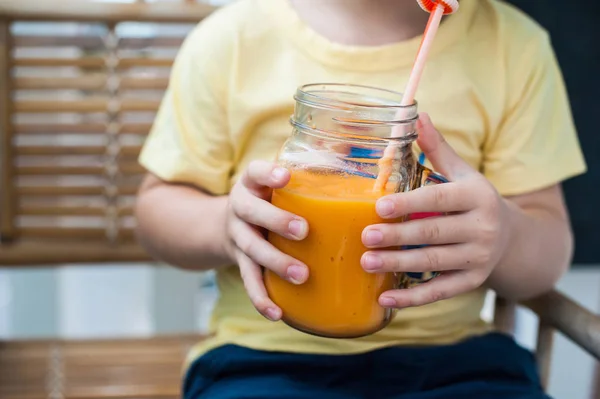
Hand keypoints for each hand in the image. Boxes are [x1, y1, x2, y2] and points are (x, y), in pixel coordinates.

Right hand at [226, 161, 308, 320]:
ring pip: (251, 249)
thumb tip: (353, 146)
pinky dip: (261, 298)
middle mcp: (240, 208)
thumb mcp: (280, 180)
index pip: (254, 172)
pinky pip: (249, 281)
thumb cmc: (270, 198)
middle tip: (303, 230)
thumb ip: (313, 166)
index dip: (268, 174)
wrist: (228, 224)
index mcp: (252, 183)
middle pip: (252, 212)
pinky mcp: (240, 262)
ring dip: (275, 262)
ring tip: (300, 275)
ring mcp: (238, 236)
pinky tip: (277, 313)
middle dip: (276, 221)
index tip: (285, 177)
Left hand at [361, 113, 510, 307]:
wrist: (513, 238)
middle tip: (364, 236)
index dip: (410, 202)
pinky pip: (440, 291)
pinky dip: (412, 299)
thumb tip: (417, 113)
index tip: (380, 205)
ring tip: (366, 262)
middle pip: (433, 232)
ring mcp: (479, 258)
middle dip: (398, 236)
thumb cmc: (474, 200)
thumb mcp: (462, 172)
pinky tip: (384, 300)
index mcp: (476, 196)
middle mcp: (483, 228)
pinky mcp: (472, 282)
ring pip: (434, 262)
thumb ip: (438, 148)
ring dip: (398, 265)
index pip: (440, 198)